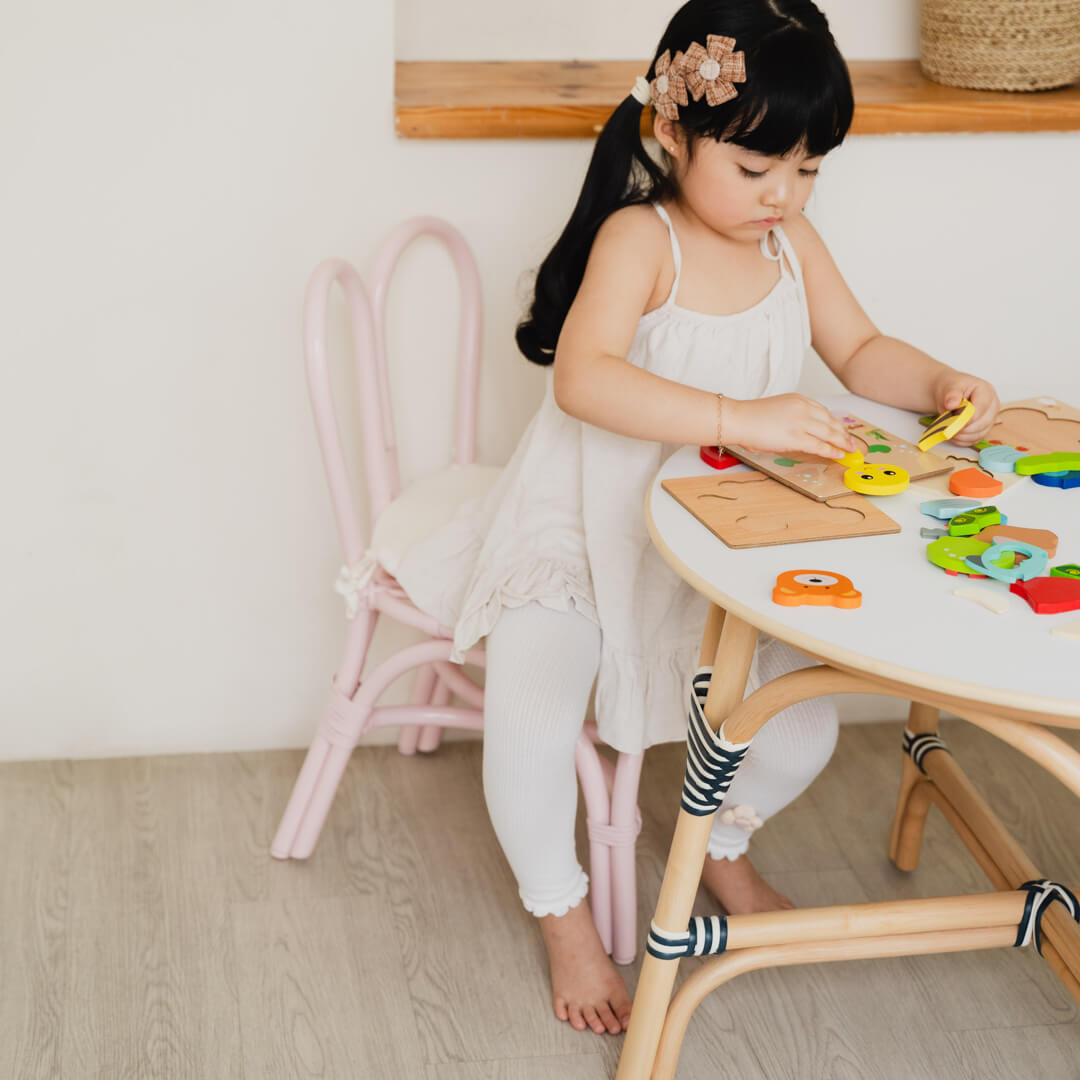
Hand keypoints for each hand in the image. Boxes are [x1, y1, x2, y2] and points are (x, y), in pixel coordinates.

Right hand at [724, 394, 858, 458]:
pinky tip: (839, 455)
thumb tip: (800, 433)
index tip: (840, 430)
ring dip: (843, 443)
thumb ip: (791, 417)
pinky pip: (820, 446)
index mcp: (798, 400)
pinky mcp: (797, 437)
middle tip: (851, 442)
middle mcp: (804, 408)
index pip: (824, 411)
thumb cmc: (749, 417)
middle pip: (831, 421)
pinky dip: (832, 451)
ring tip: (850, 450)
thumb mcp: (777, 409)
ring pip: (830, 433)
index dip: (835, 423)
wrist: (738, 419)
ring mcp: (801, 423)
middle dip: (843, 433)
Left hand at [933, 373, 999, 446]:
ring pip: (979, 434)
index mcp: (986, 391)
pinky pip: (974, 440)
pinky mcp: (983, 429)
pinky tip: (952, 435)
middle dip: (964, 428)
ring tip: (947, 430)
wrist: (950, 394)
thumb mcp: (950, 387)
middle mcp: (992, 406)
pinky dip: (961, 440)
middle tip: (948, 427)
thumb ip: (952, 394)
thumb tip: (952, 404)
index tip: (954, 420)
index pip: (982, 408)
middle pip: (983, 423)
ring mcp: (989, 419)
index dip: (968, 417)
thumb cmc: (952, 388)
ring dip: (962, 436)